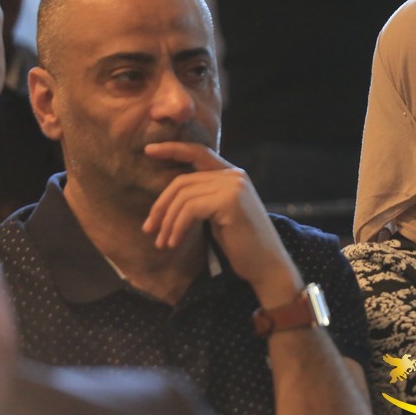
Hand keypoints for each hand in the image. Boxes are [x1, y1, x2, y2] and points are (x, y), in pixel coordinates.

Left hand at [141, 142, 301, 304]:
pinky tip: (174, 243)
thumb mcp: (218, 215)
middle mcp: (235, 175)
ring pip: (183, 197)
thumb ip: (202, 198)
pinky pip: (190, 209)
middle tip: (149, 229)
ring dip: (168, 222)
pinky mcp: (230, 201)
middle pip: (183, 181)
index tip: (148, 150)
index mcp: (233, 175)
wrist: (267, 265)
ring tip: (163, 243)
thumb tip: (168, 198)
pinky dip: (177, 227)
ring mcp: (234, 186)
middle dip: (161, 206)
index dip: (173, 149)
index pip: (199, 152)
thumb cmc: (242, 245)